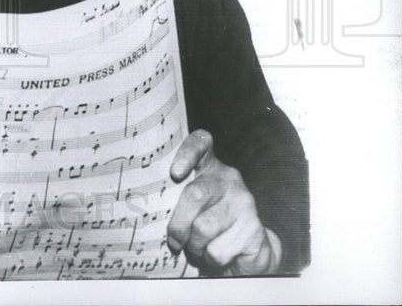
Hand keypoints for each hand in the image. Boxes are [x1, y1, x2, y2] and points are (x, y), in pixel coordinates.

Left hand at [167, 129, 281, 275]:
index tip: (175, 173)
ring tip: (197, 248)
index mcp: (209, 167)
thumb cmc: (207, 225)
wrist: (248, 252)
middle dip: (178, 224)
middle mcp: (229, 179)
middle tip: (174, 240)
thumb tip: (147, 213)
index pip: (201, 143)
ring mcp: (244, 202)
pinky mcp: (253, 228)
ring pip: (203, 227)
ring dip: (194, 245)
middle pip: (195, 194)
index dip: (187, 153)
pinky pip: (217, 249)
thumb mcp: (190, 206)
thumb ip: (174, 199)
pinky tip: (215, 255)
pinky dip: (209, 259)